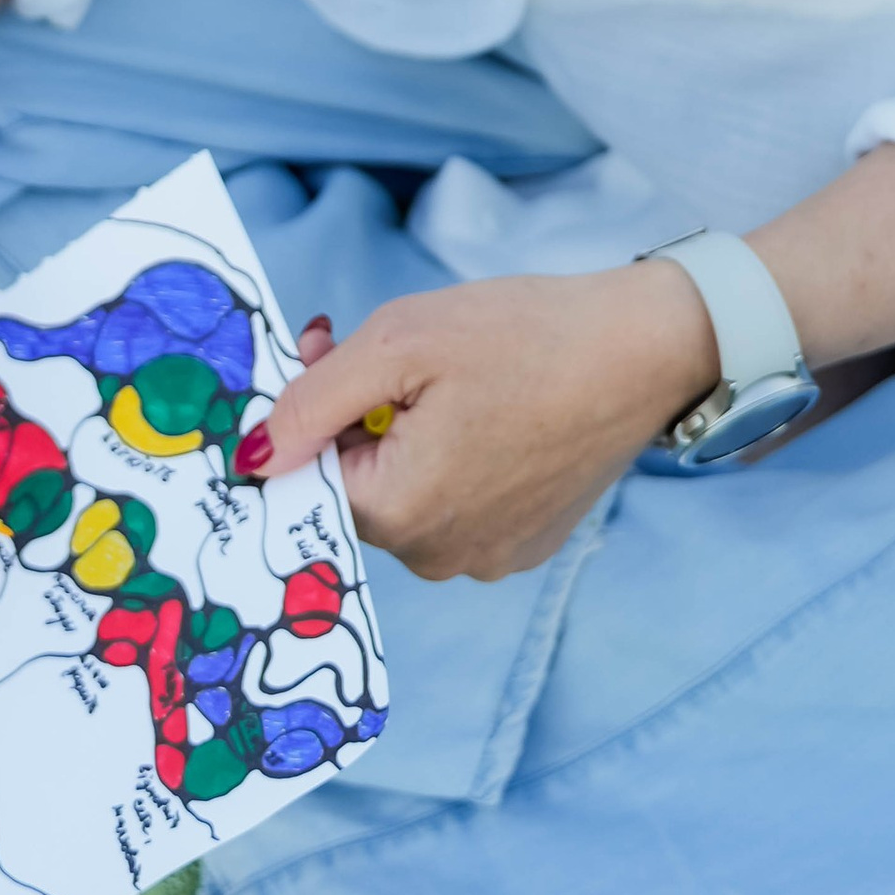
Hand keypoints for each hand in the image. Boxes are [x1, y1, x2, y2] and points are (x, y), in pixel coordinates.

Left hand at [258, 265, 716, 582]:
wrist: (646, 350)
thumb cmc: (525, 336)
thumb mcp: (400, 342)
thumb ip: (312, 402)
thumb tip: (248, 457)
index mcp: (402, 515)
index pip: (307, 473)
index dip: (308, 408)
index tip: (328, 348)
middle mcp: (440, 557)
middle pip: (357, 488)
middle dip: (357, 420)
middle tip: (395, 351)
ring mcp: (486, 557)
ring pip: (406, 495)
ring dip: (406, 437)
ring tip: (457, 377)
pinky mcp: (523, 543)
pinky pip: (455, 504)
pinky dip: (455, 457)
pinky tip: (493, 408)